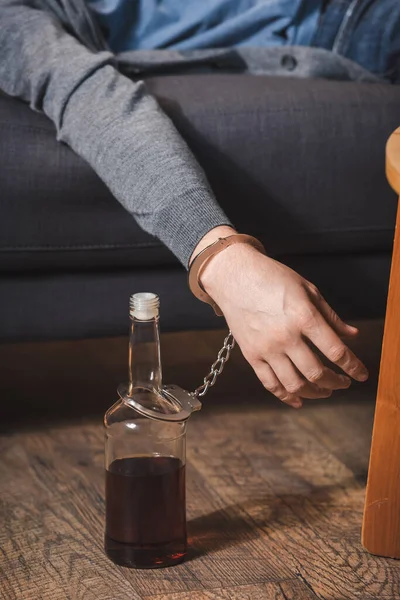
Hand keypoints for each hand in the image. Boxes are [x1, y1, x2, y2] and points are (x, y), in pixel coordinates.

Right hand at [193, 229, 367, 407]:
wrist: (234, 276)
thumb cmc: (272, 278)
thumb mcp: (307, 289)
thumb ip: (331, 316)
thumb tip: (353, 335)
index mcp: (304, 317)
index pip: (336, 351)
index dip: (353, 366)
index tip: (362, 375)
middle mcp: (285, 336)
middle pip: (317, 373)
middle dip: (336, 383)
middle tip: (343, 383)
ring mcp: (266, 348)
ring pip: (294, 384)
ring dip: (315, 393)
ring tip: (324, 391)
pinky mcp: (251, 355)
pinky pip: (270, 384)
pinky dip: (286, 396)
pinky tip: (298, 400)